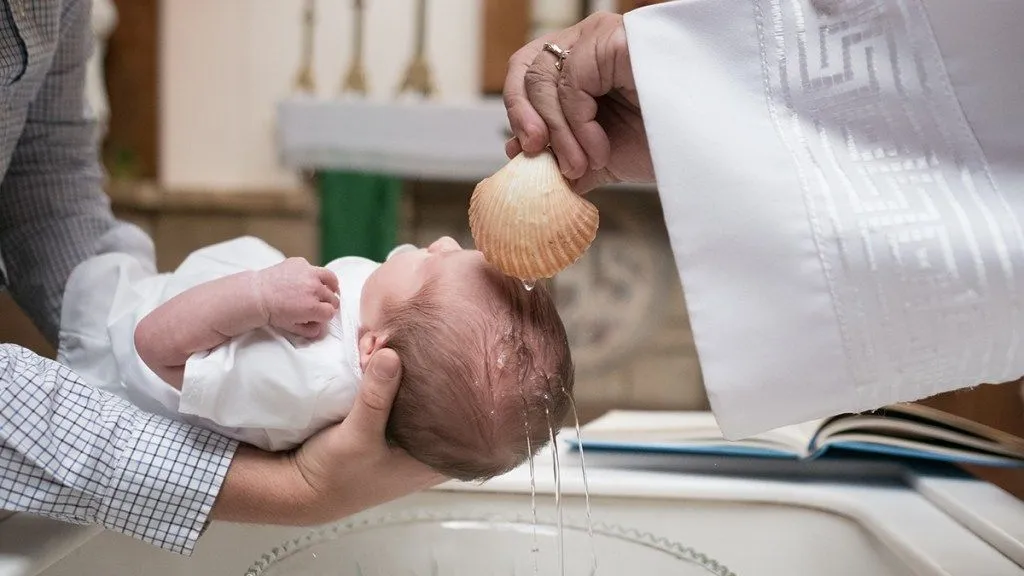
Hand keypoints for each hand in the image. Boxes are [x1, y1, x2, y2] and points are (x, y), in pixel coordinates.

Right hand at [211, 348, 444, 524]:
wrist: (302, 488)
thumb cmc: (337, 474)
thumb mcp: (358, 436)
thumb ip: (376, 398)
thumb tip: (391, 354)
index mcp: (435, 459)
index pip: (463, 416)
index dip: (459, 386)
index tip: (449, 355)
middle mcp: (428, 447)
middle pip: (441, 399)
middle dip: (427, 370)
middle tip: (415, 342)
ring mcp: (408, 437)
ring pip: (416, 394)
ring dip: (404, 370)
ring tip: (393, 344)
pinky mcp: (388, 426)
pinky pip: (396, 394)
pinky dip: (388, 376)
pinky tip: (380, 355)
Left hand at [255, 257, 339, 338]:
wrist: (257, 295)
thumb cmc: (272, 312)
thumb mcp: (292, 327)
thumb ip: (310, 330)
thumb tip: (321, 329)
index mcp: (312, 307)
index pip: (331, 312)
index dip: (326, 315)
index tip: (321, 315)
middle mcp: (314, 289)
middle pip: (333, 298)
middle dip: (327, 303)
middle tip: (320, 304)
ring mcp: (309, 273)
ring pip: (331, 279)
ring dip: (330, 286)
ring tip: (326, 289)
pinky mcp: (301, 263)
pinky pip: (314, 268)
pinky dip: (312, 274)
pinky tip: (306, 280)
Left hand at [503, 12, 654, 192]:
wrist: (704, 149)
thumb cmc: (660, 144)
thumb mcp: (600, 155)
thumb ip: (562, 156)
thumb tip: (521, 161)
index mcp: (581, 63)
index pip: (527, 72)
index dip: (518, 112)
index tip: (522, 154)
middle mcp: (588, 42)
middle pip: (527, 70)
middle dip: (527, 121)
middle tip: (539, 158)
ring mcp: (601, 37)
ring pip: (545, 79)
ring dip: (559, 134)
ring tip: (583, 164)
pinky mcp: (614, 39)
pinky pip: (571, 83)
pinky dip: (577, 125)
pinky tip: (599, 149)